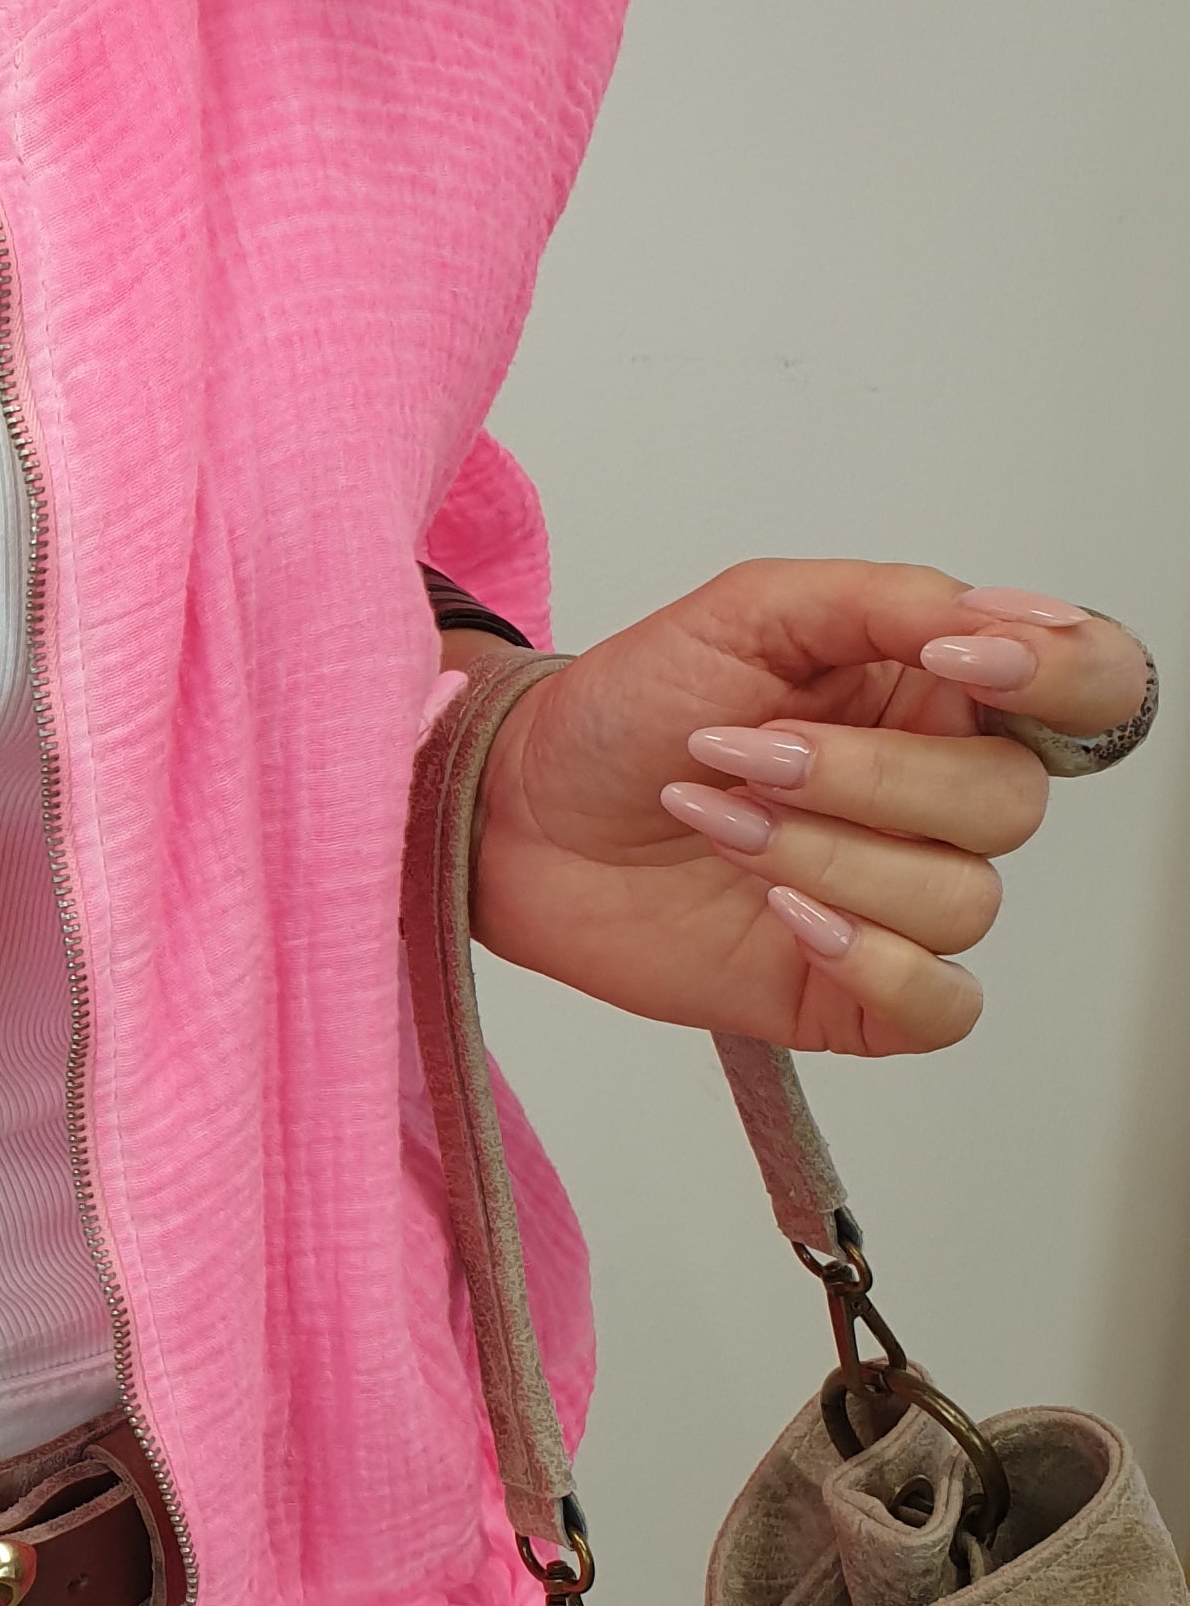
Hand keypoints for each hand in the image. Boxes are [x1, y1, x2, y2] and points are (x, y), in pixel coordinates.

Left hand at [474, 564, 1149, 1054]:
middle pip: (1008, 804)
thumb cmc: (627, 708)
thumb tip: (1007, 619)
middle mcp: (936, 799)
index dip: (1062, 676)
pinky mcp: (853, 992)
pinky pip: (941, 1005)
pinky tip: (785, 918)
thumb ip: (891, 600)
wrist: (517, 811)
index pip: (1089, 688)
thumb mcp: (750, 609)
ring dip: (826, 857)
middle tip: (740, 752)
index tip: (960, 662)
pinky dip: (875, 963)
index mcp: (938, 695)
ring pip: (961, 899)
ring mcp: (900, 901)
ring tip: (714, 819)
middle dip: (865, 778)